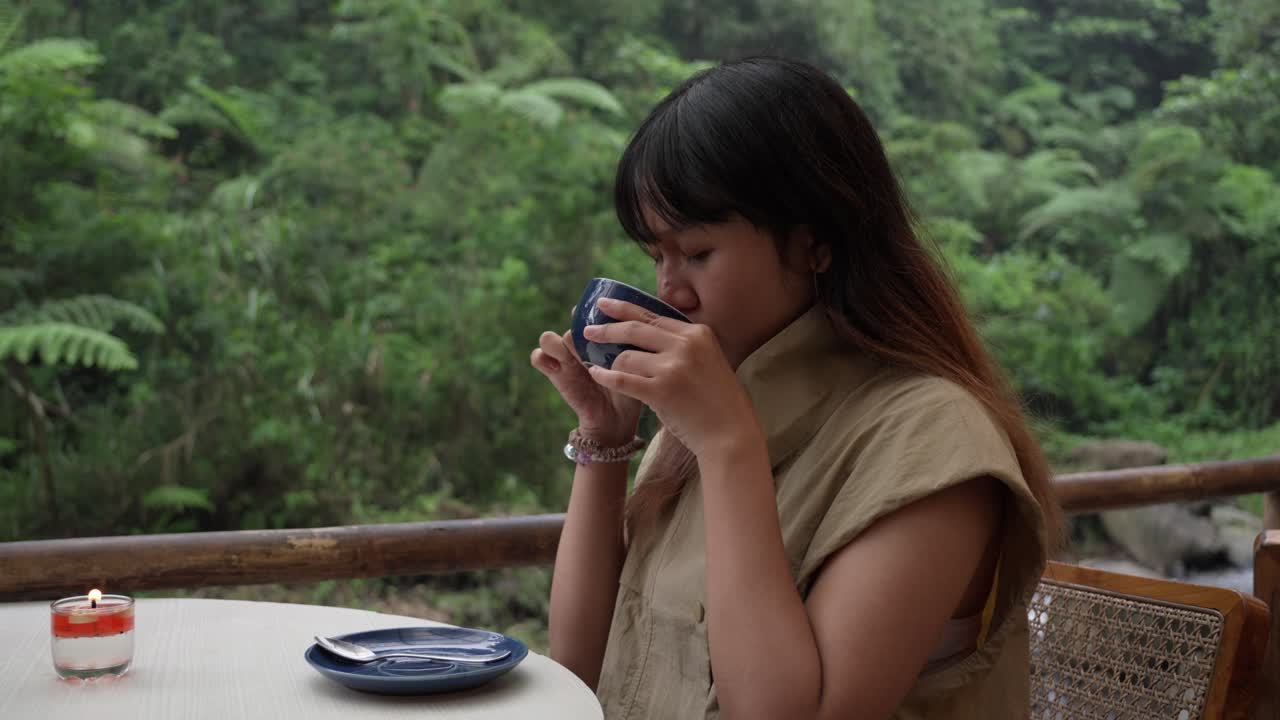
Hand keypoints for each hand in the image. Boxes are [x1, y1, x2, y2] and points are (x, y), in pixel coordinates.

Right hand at [530, 325, 641, 446]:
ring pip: (549, 338)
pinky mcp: (553, 373)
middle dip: (580, 334)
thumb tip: (635, 327)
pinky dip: (541, 358)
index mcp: (598, 336)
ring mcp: (564, 357)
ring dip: (559, 345)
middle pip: (569, 325)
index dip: (590, 314)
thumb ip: (630, 347)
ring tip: (577, 361)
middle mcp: (579, 343)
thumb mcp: (634, 365)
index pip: (588, 314)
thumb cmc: (630, 388)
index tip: (601, 320)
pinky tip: (558, 368)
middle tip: (593, 349)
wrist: (617, 418)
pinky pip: (537, 357)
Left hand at [581, 298, 762, 457]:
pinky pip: (621, 379)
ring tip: (602, 368)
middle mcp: (685, 345)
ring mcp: (673, 368)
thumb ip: (684, 345)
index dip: (624, 309)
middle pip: (634, 329)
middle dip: (606, 329)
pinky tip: (594, 374)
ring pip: (625, 357)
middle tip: (588, 331)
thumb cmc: (720, 401)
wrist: (731, 434)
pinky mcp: (661, 391)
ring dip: (610, 364)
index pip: (652, 316)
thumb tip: (648, 331)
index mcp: (697, 333)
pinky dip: (604, 376)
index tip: (604, 304)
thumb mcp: (709, 360)